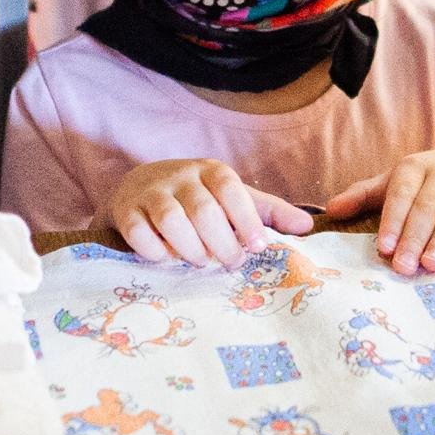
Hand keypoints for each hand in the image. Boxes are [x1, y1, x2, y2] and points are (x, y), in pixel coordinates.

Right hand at [105, 159, 313, 266]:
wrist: (139, 188)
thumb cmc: (197, 198)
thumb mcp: (233, 199)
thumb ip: (268, 212)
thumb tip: (308, 227)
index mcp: (212, 171)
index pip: (232, 190)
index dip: (247, 220)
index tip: (259, 247)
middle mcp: (181, 176)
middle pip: (203, 210)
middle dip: (222, 244)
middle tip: (231, 263)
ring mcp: (151, 192)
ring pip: (171, 220)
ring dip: (190, 249)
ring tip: (201, 262)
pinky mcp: (126, 211)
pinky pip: (139, 232)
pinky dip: (155, 251)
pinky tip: (166, 258)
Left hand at [325, 147, 434, 275]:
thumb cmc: (431, 180)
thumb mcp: (397, 181)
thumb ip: (365, 195)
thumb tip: (331, 210)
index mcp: (417, 167)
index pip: (402, 193)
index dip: (393, 220)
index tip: (385, 248)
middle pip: (429, 206)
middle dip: (416, 237)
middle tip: (405, 267)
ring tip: (431, 265)